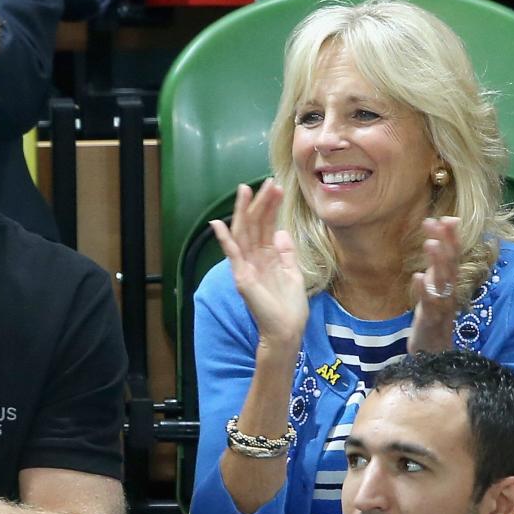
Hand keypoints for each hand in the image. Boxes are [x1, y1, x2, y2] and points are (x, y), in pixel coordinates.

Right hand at [210, 181, 307, 351]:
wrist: (287, 330)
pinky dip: (225, 239)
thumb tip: (281, 232)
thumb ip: (286, 253)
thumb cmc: (289, 307)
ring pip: (243, 233)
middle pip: (254, 225)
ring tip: (246, 190)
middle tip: (266, 182)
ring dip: (244, 212)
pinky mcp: (241, 277)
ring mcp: (245, 267)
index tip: (277, 188)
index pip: (266, 226)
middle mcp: (253, 259)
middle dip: (259, 203)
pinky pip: (232, 255)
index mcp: (266, 257)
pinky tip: (219, 224)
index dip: (271, 207)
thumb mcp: (293, 273)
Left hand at [407, 216, 461, 353]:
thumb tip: (432, 250)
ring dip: (437, 262)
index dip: (450, 237)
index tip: (444, 217)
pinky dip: (425, 290)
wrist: (433, 359)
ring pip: (443, 282)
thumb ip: (434, 274)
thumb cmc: (432, 324)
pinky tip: (417, 277)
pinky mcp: (431, 323)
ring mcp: (441, 308)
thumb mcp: (432, 295)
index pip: (453, 257)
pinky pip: (429, 305)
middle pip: (451, 265)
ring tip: (429, 243)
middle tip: (438, 221)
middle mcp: (448, 294)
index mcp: (448, 286)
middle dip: (446, 242)